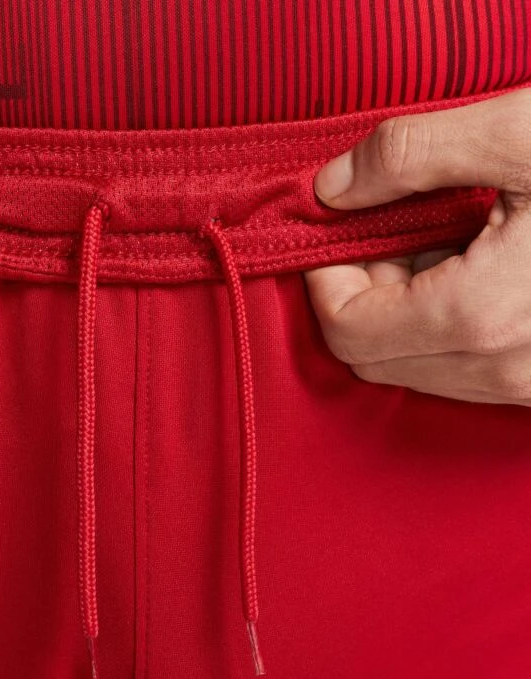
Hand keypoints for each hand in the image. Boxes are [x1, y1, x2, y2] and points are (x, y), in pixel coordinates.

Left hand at [304, 87, 530, 405]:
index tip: (337, 229)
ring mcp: (527, 385)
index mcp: (478, 317)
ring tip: (446, 238)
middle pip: (371, 354)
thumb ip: (411, 156)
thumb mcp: (525, 135)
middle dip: (363, 289)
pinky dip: (444, 322)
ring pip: (414, 365)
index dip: (326, 275)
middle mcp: (499, 369)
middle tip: (391, 227)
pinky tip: (478, 265)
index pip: (346, 329)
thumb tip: (333, 188)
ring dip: (404, 305)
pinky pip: (462, 369)